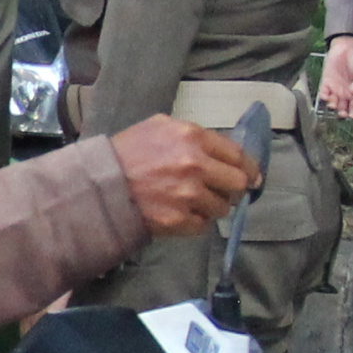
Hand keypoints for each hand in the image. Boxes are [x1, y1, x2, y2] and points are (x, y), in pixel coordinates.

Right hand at [106, 116, 259, 236]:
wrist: (99, 184)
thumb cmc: (127, 152)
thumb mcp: (158, 127)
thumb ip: (192, 135)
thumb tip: (223, 152)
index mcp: (192, 137)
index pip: (237, 155)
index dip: (250, 167)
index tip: (253, 176)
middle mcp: (195, 165)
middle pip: (238, 183)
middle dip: (234, 189)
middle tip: (225, 193)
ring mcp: (188, 195)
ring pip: (222, 208)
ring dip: (213, 207)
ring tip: (194, 204)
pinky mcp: (179, 219)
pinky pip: (203, 225)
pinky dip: (196, 222)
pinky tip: (181, 214)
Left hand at [318, 34, 352, 118]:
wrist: (346, 46)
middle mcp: (345, 92)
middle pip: (343, 107)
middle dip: (343, 112)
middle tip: (343, 113)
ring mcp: (335, 88)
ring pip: (333, 102)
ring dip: (333, 105)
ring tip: (333, 105)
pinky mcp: (326, 82)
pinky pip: (324, 92)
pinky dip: (324, 96)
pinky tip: (326, 96)